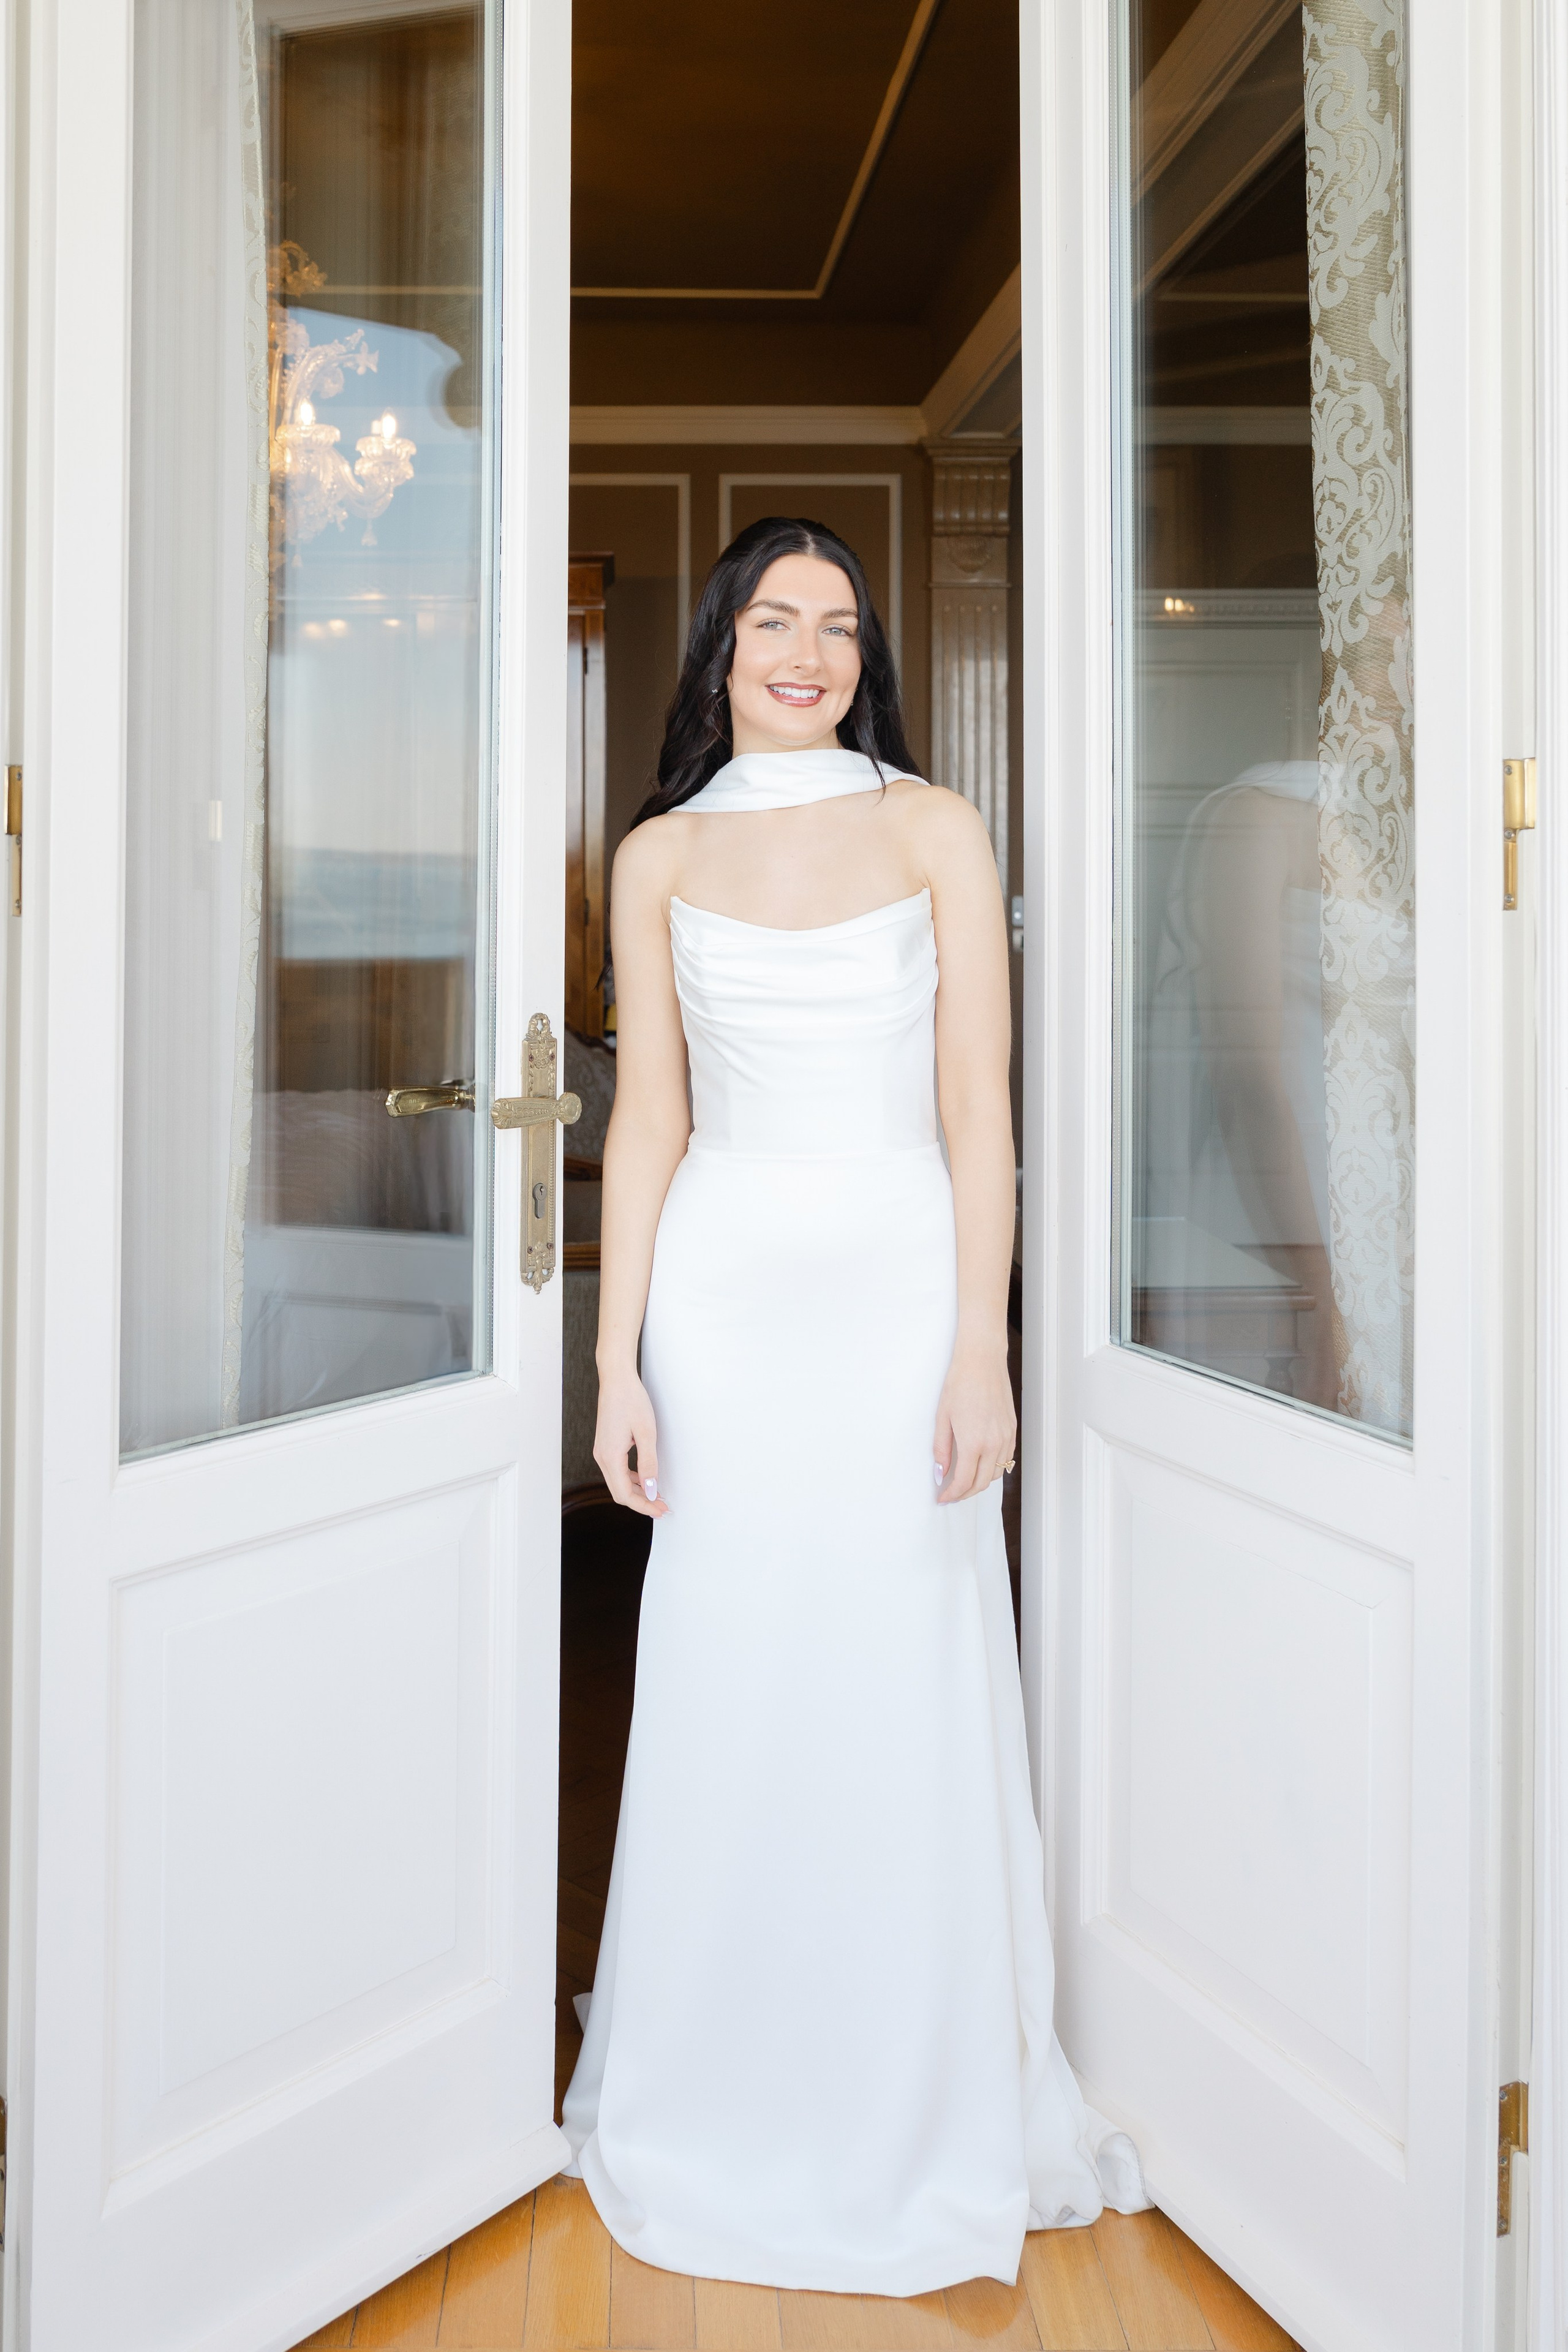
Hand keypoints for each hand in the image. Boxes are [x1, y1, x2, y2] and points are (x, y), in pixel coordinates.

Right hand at [594, 1365, 669, 1517]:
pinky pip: (616, 1472)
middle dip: (641, 1503)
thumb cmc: (631, 1401)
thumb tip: (652, 1490)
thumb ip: (648, 1464)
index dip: (644, 1506)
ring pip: (617, 1484)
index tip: (661, 1510)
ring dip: (637, 1493)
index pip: (625, 1494)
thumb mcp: (646, 1433)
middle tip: (663, 1507)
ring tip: (657, 1496)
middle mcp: (602, 1457)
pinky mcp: (605, 1447)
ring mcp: (602, 1452)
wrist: (617, 1380)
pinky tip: (645, 1479)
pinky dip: (631, 1480)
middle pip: (619, 1493)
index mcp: (610, 1456)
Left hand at [933, 1343, 1015, 1502]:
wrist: (982, 1361)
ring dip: (980, 1482)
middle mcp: (994, 1444)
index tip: (942, 1498)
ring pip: (996, 1474)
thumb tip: (941, 1473)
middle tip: (951, 1494)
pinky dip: (993, 1468)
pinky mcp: (1012, 1429)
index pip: (964, 1481)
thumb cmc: (959, 1384)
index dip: (952, 1495)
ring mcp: (1006, 1437)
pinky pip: (1006, 1459)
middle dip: (965, 1494)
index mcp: (974, 1443)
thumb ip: (941, 1449)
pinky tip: (981, 1465)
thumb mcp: (942, 1418)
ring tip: (965, 1481)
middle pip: (982, 1483)